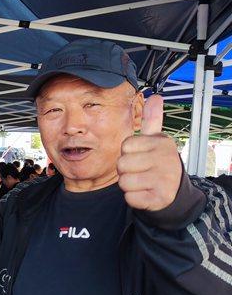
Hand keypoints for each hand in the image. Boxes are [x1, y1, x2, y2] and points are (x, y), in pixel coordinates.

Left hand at [117, 95, 181, 210]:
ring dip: (129, 185)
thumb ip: (152, 120)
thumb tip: (156, 96)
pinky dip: (134, 198)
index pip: (125, 145)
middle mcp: (166, 159)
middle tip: (141, 171)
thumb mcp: (157, 140)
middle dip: (126, 170)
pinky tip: (146, 194)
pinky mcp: (159, 198)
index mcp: (162, 143)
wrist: (174, 191)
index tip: (140, 156)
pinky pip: (130, 198)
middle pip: (122, 164)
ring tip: (143, 182)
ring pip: (124, 182)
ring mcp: (164, 180)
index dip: (127, 153)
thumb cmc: (159, 163)